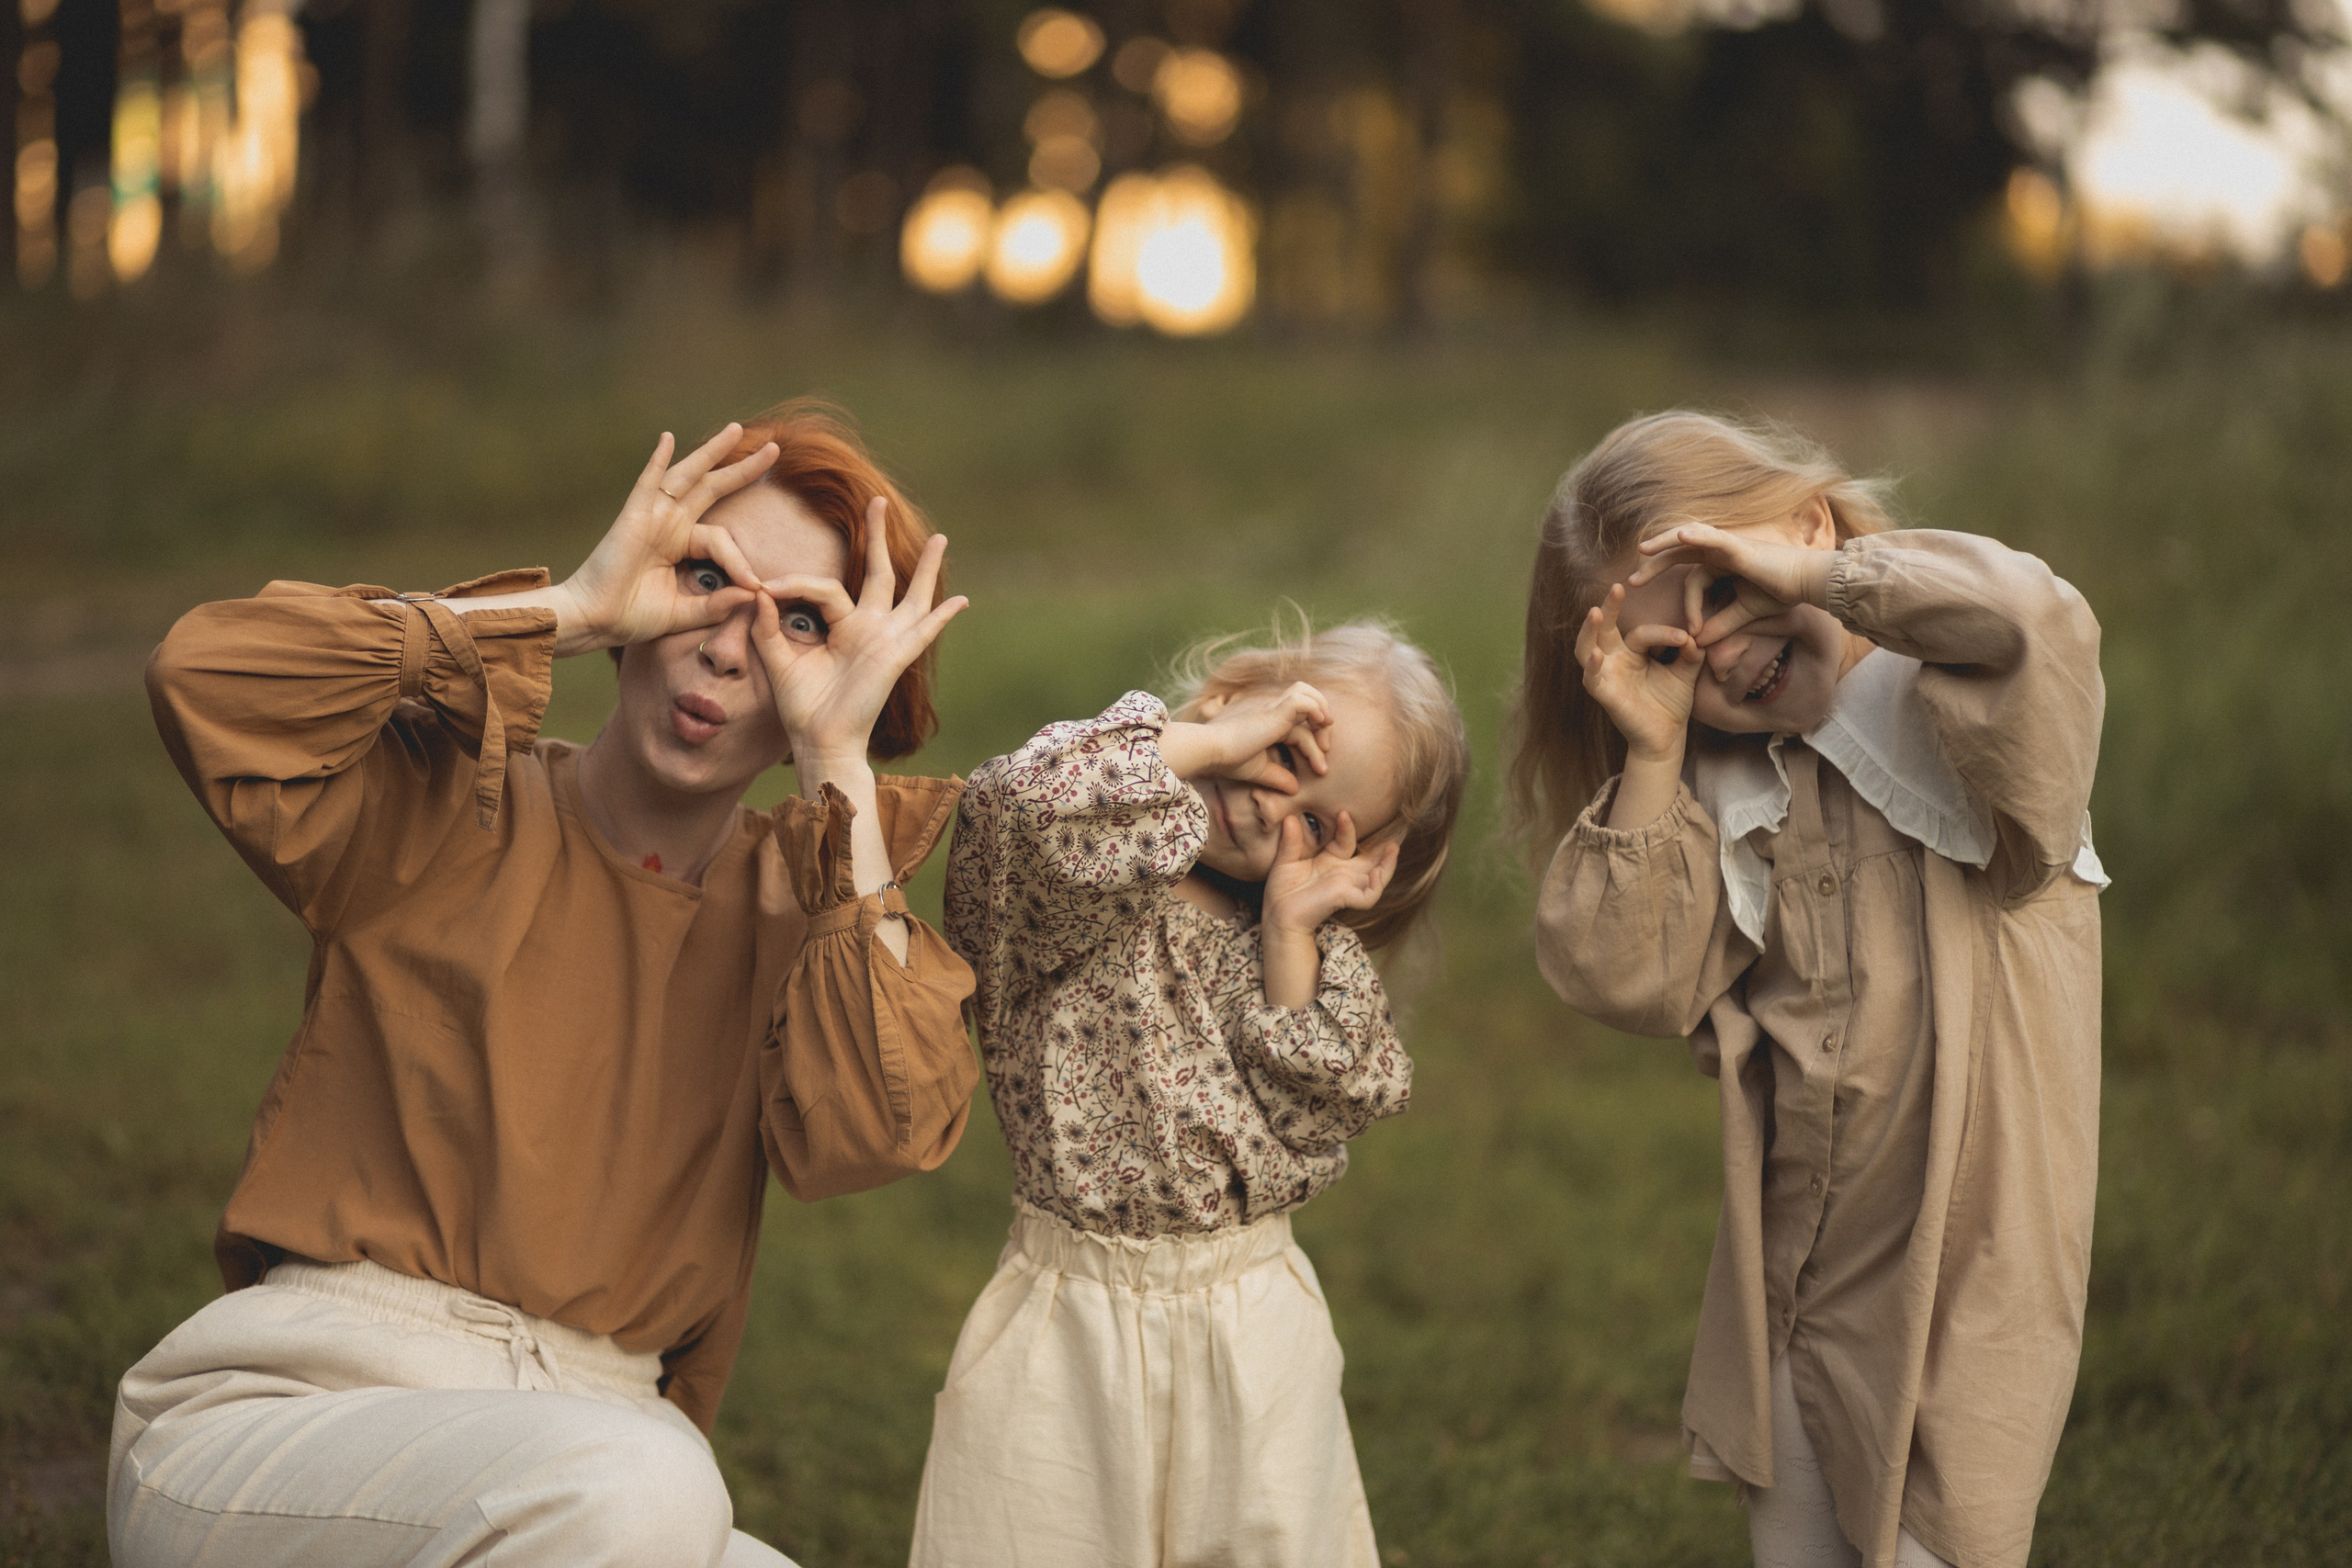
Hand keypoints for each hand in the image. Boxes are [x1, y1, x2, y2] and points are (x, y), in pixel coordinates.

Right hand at [558, 426, 780, 649]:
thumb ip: (717, 604)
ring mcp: (652, 517)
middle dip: (742, 468)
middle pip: (712, 487)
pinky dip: (657, 460)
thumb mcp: (685, 613)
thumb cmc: (633, 617)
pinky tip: (668, 438)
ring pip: (687, 476)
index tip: (756, 586)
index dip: (741, 561)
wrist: (596, 621)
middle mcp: (669, 524)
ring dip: (712, 452)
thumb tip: (754, 593)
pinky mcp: (632, 517)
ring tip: (736, 430)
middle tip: (774, 448)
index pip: (722, 539)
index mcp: (681, 544)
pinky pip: (647, 483)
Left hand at [748, 497, 967, 765]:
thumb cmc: (801, 708)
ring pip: (910, 595)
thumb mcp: (778, 659)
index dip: (793, 583)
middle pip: (878, 573)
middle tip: (877, 500)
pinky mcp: (896, 657)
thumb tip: (759, 590)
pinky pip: (923, 632)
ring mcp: (886, 641)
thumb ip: (768, 625)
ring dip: (925, 568)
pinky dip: (942, 616)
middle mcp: (868, 629)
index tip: (762, 587)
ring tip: (939, 538)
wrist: (818, 741)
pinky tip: (961, 600)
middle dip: (877, 536)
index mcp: (841, 627)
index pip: (823, 587)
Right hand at [1161, 681, 1333, 794]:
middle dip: (1322, 724)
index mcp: (1269, 722)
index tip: (1320, 767)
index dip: (1314, 741)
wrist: (1211, 751)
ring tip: (1326, 732)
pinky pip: (1301, 700)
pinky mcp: (1274, 711)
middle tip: (1326, 749)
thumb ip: (1276, 777)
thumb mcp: (1258, 770)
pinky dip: (1315, 709)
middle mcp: (1271, 710)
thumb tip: (1294, 788)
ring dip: (1321, 709)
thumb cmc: (1227, 759)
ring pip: (1305, 692)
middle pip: (1307, 703)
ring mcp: (1272, 707)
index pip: (1300, 722)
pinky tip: (1319, 726)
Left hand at [1263, 811, 1399, 934]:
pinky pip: (1369, 895)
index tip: (1342, 813)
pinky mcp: (1346, 899)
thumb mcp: (1285, 861)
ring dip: (1387, 864)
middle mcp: (1342, 873)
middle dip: (1381, 848)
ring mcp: (1346, 886)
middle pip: (1369, 860)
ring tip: (1394, 847)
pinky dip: (1377, 885)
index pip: (1345, 841)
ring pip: (1376, 877)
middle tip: (1392, 829)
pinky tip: (1376, 872)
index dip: (1347, 828)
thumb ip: (1290, 841)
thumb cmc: (1282, 890)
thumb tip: (1289, 818)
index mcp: (1329, 861)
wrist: (1278, 915)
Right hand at [1577, 583, 1700, 760]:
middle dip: (1608, 607)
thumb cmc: (1671, 702)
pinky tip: (1596, 654)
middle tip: (1617, 586)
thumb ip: (1691, 652)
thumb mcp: (1686, 672)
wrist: (1667, 737)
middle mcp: (1614, 659)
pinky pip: (1591, 679)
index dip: (1665, 633)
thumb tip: (1695, 635)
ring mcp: (1606, 675)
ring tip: (1595, 613)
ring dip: (1589, 630)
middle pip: (1604, 627)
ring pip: (1586, 647)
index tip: (1689, 638)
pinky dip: (1591, 666)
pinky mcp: (1603, 694)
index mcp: (1632, 650)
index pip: (1643, 632)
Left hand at [1628, 522, 1833, 646]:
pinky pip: (1712, 537)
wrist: (1808, 584)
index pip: (1692, 580)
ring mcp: (1728, 545)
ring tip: (1643, 551)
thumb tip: (1698, 643)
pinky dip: (1696, 535)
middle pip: (1679, 552)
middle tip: (1632, 581)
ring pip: (1689, 539)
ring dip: (1665, 544)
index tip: (1692, 632)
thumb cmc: (1781, 593)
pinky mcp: (1739, 545)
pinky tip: (1680, 536)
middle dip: (1655, 564)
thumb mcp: (1744, 613)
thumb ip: (1720, 625)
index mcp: (1720, 565)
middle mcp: (1720, 551)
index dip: (1689, 606)